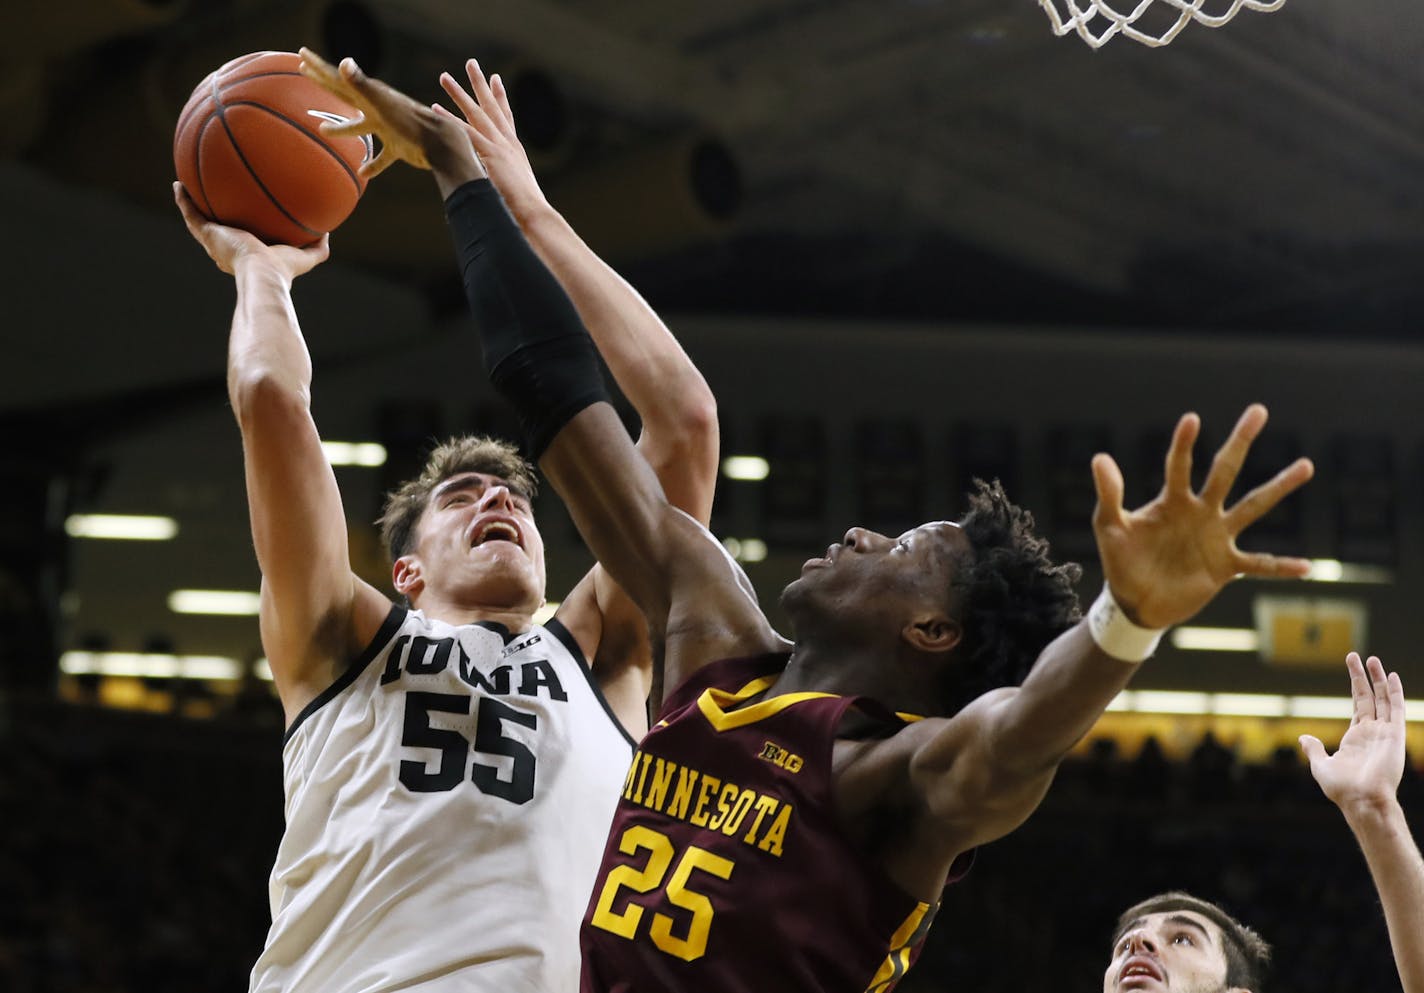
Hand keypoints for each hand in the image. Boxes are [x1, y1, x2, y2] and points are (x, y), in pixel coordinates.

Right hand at [173, 182, 327, 277]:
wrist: (263, 273)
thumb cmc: (284, 270)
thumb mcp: (306, 257)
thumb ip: (319, 247)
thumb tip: (328, 231)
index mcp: (248, 255)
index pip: (242, 241)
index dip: (240, 230)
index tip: (242, 220)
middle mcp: (227, 249)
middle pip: (218, 230)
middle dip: (215, 218)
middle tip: (213, 202)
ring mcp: (214, 242)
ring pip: (198, 221)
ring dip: (191, 204)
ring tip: (185, 188)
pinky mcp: (207, 235)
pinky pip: (190, 214)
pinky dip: (183, 200)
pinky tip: (178, 184)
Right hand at [297, 47, 480, 183]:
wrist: (441, 142)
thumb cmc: (411, 121)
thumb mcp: (381, 102)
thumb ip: (360, 83)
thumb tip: (342, 63)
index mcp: (370, 96)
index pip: (338, 79)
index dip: (319, 68)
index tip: (301, 55)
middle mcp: (377, 110)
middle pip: (345, 96)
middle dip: (325, 83)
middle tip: (306, 72)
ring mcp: (388, 128)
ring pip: (360, 128)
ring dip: (341, 129)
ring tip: (323, 130)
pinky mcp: (399, 148)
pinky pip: (382, 158)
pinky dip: (374, 165)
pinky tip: (364, 172)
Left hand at [435, 60, 548, 219]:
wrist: (534, 214)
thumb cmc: (525, 210)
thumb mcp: (514, 190)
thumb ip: (503, 181)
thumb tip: (496, 186)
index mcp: (515, 150)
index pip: (506, 117)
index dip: (500, 97)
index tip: (495, 80)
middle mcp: (508, 143)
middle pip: (492, 107)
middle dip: (481, 84)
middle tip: (472, 64)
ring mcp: (499, 147)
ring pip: (475, 113)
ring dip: (458, 94)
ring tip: (444, 77)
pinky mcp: (490, 155)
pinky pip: (465, 133)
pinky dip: (450, 121)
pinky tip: (435, 109)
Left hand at [1091, 404, 1312, 627]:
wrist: (1135, 601)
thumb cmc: (1121, 559)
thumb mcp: (1109, 526)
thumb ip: (1110, 494)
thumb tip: (1099, 457)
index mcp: (1171, 501)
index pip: (1179, 466)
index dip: (1183, 444)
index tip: (1192, 419)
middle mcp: (1200, 512)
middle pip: (1224, 471)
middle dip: (1240, 442)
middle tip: (1258, 410)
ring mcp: (1216, 537)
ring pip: (1253, 507)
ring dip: (1279, 487)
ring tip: (1306, 464)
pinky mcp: (1225, 567)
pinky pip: (1259, 565)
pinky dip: (1281, 566)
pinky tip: (1307, 566)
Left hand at [1301, 653, 1405, 812]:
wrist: (1361, 800)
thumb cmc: (1342, 789)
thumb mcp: (1321, 766)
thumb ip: (1314, 750)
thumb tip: (1303, 737)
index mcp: (1356, 737)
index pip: (1359, 705)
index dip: (1357, 686)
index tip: (1353, 668)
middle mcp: (1372, 732)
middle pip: (1370, 697)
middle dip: (1365, 676)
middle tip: (1359, 655)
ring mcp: (1384, 733)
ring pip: (1383, 699)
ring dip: (1379, 679)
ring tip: (1372, 659)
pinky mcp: (1394, 736)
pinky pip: (1396, 710)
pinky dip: (1395, 693)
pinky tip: (1392, 677)